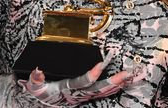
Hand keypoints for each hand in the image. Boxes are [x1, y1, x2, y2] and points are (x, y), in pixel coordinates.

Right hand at [22, 51, 140, 106]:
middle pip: (100, 89)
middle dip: (114, 81)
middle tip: (126, 74)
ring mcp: (86, 95)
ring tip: (132, 76)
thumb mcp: (34, 87)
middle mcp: (79, 95)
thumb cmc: (40, 92)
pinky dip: (116, 86)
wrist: (44, 102)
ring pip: (105, 90)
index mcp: (67, 90)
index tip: (100, 65)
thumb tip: (38, 70)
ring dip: (119, 83)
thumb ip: (35, 79)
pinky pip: (105, 91)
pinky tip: (126, 82)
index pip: (81, 83)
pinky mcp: (89, 94)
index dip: (91, 75)